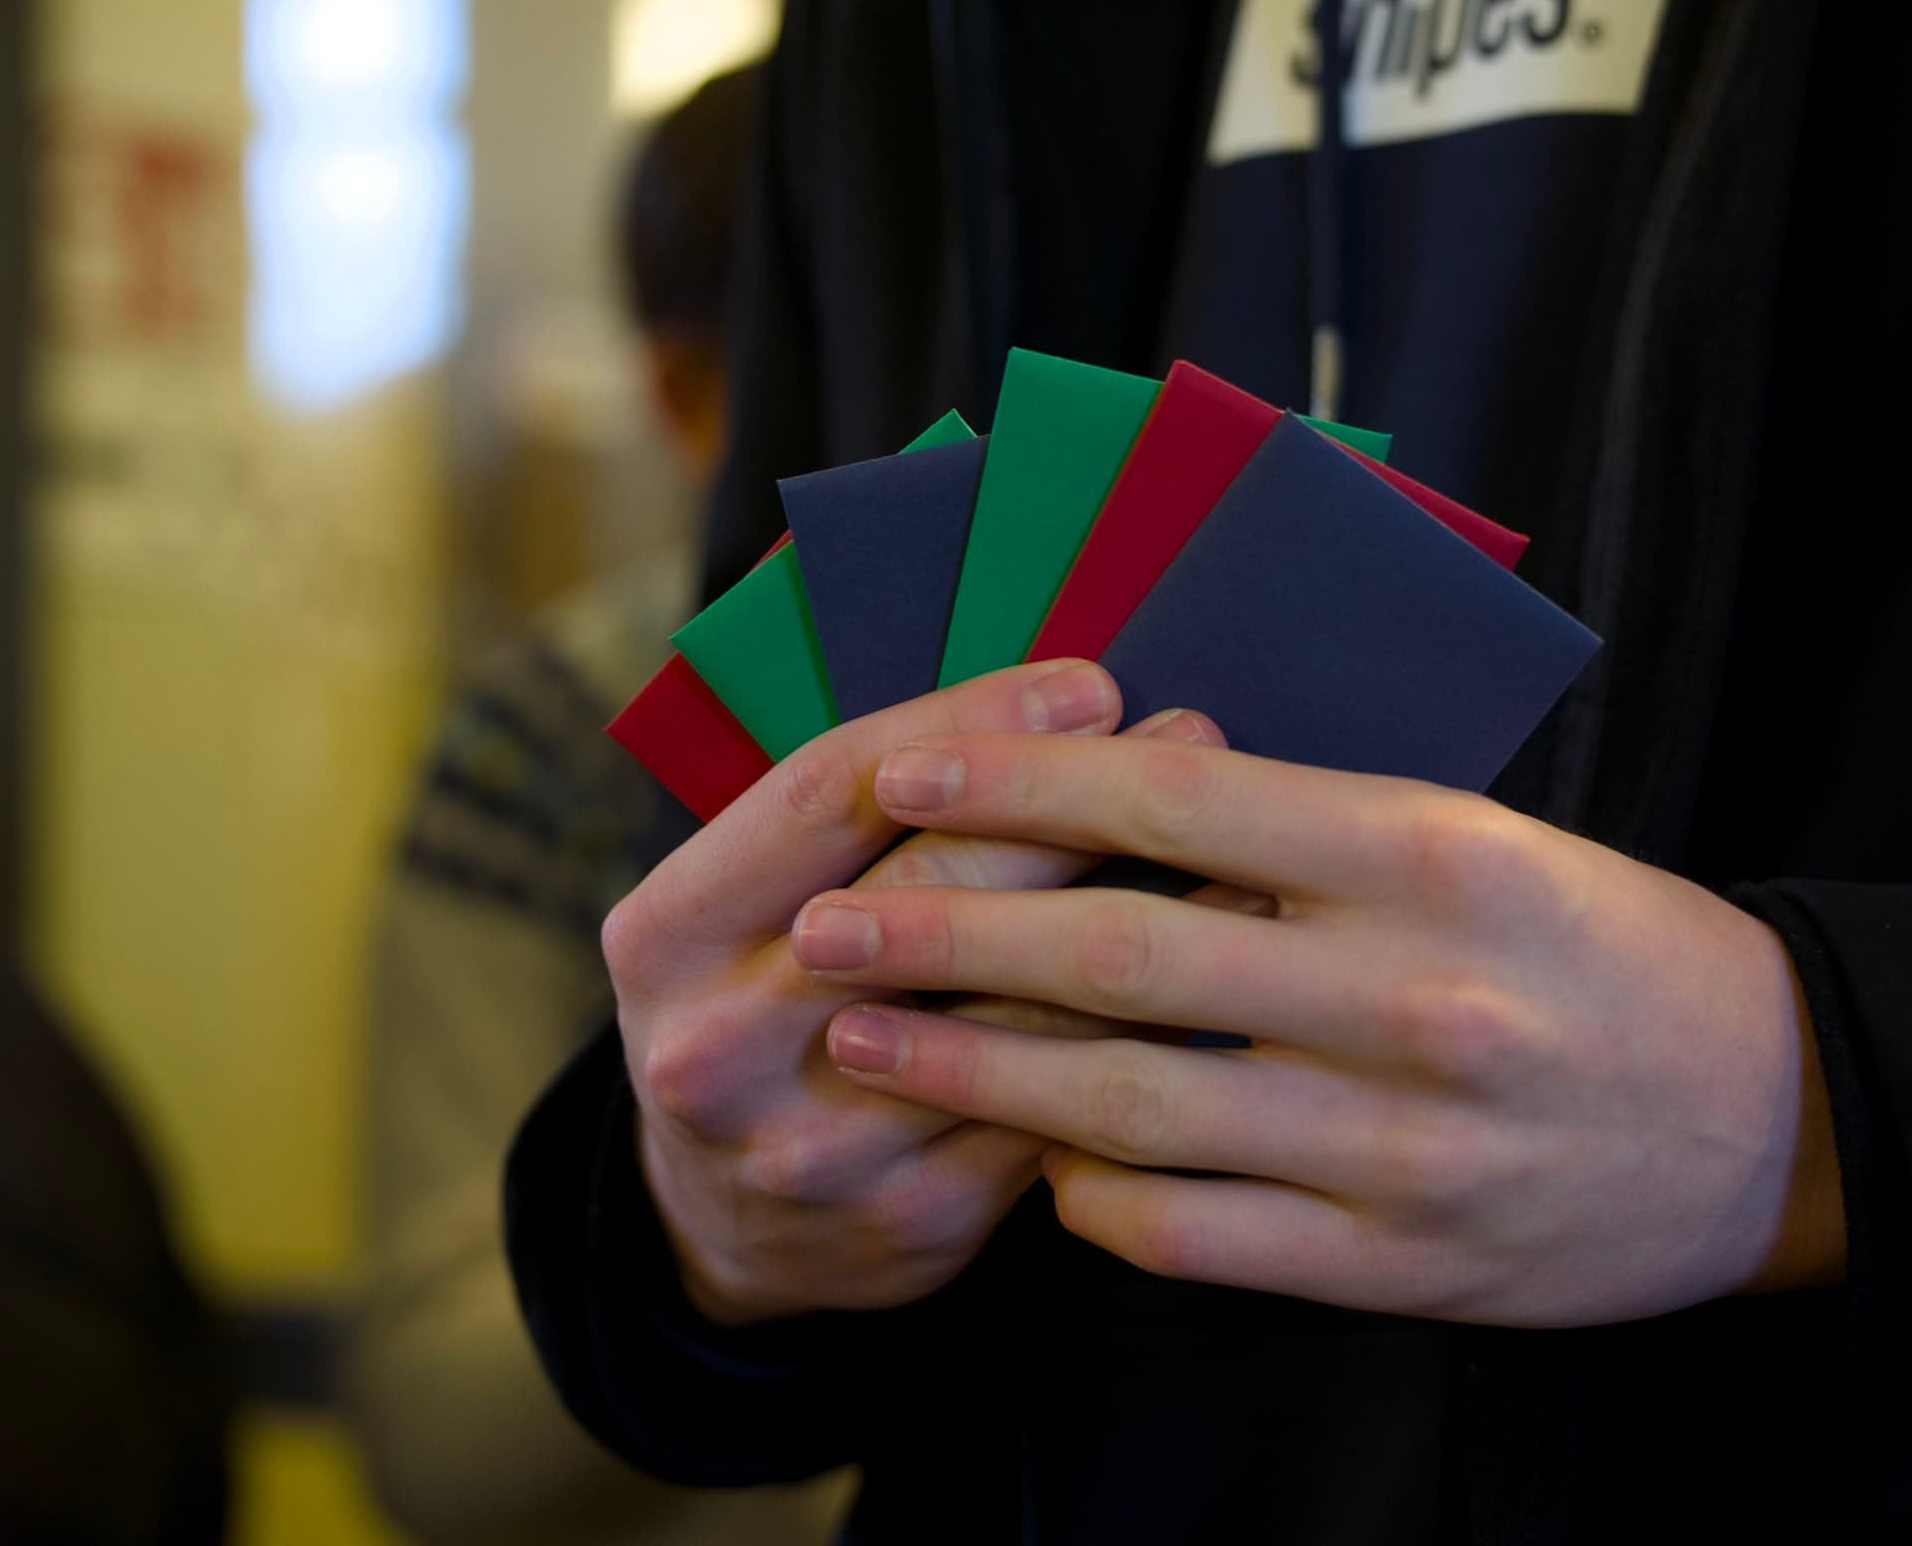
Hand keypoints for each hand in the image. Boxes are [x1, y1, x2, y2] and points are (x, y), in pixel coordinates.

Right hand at [602, 659, 1241, 1325]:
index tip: (1091, 683)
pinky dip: (1146, 1033)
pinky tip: (1219, 977)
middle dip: (1075, 805)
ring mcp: (816, 1144)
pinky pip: (1057, 1109)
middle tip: (1191, 741)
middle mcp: (722, 1045)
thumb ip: (852, 819)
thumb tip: (1047, 706)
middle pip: (929, 895)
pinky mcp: (911, 1219)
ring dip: (1145, 916)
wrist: (719, 1226)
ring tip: (1246, 843)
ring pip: (1013, 1012)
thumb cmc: (764, 1001)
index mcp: (666, 935)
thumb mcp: (741, 906)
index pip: (828, 795)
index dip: (969, 726)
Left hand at [783, 715, 1845, 1327]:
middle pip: (1124, 953)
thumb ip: (1310, 834)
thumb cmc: (1607, 950)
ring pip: (1137, 1106)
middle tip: (827, 920)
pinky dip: (1094, 1198)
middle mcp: (1412, 995)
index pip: (1175, 793)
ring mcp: (1403, 1144)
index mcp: (1430, 853)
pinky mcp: (1403, 1267)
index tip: (906, 769)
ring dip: (978, 1071)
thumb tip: (1120, 800)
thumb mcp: (1482, 842)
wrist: (1778, 1117)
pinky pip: (1198, 1236)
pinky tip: (1031, 1160)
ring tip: (865, 1036)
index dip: (1019, 780)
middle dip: (949, 933)